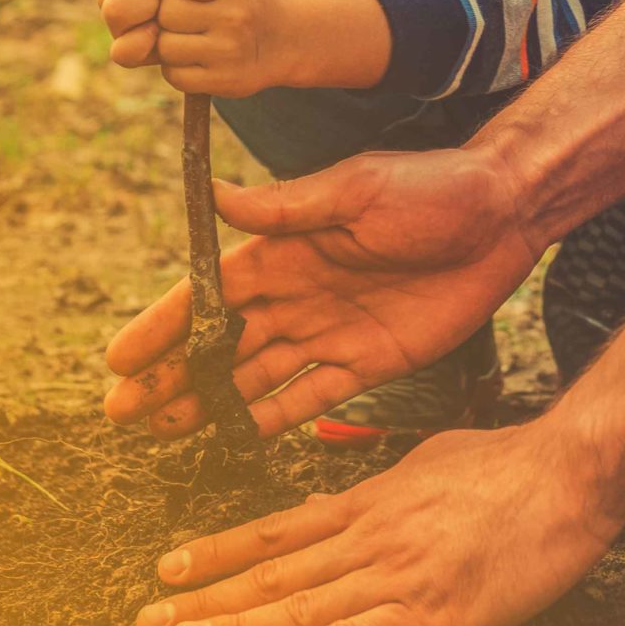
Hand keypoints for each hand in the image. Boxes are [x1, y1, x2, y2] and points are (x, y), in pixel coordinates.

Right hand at [104, 145, 539, 438]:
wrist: (504, 215)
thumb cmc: (431, 189)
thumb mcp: (356, 189)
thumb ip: (286, 208)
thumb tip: (214, 196)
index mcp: (285, 249)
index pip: (208, 294)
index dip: (163, 327)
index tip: (120, 359)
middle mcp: (298, 293)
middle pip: (220, 343)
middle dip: (171, 375)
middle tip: (123, 412)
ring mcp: (330, 331)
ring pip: (254, 375)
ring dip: (208, 401)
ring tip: (161, 429)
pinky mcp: (369, 361)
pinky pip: (310, 396)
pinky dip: (272, 417)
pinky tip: (233, 436)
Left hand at [134, 423, 621, 625]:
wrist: (568, 474)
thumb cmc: (509, 467)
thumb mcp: (426, 463)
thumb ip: (375, 492)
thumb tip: (326, 509)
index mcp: (369, 502)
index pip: (276, 533)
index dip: (218, 553)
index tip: (169, 568)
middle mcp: (369, 536)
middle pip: (272, 576)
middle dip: (206, 599)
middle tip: (149, 620)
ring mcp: (396, 574)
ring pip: (298, 608)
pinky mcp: (429, 613)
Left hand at [156, 0, 297, 97]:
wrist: (286, 42)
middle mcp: (235, 17)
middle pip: (168, 12)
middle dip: (168, 12)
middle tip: (183, 13)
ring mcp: (229, 53)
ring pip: (167, 45)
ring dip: (169, 41)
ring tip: (186, 35)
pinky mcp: (223, 82)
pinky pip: (174, 74)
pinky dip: (176, 67)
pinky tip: (192, 57)